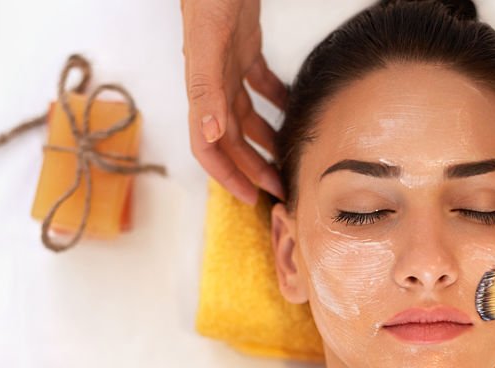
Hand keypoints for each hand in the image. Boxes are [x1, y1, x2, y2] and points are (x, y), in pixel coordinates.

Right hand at [180, 0, 287, 204]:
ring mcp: (227, 67)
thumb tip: (212, 136)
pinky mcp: (243, 48)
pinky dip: (274, 100)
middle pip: (231, 140)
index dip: (227, 175)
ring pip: (244, 116)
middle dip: (252, 167)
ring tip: (287, 158)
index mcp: (202, 91)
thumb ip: (205, 89)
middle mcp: (212, 84)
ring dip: (264, 141)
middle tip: (280, 188)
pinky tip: (292, 110)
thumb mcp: (207, 43)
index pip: (208, 147)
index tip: (251, 196)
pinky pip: (259, 84)